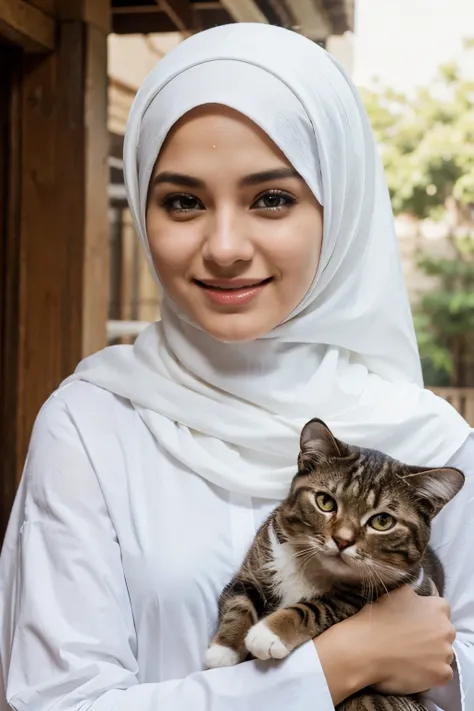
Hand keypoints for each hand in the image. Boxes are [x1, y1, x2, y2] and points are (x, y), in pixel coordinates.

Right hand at [314, 585, 454, 705]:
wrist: (364, 650)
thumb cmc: (376, 619)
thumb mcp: (397, 594)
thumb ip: (415, 595)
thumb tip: (422, 594)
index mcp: (437, 607)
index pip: (441, 609)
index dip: (427, 615)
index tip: (414, 621)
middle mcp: (446, 629)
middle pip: (444, 632)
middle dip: (432, 634)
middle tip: (410, 639)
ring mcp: (445, 653)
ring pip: (443, 653)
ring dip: (432, 654)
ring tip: (409, 655)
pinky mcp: (442, 674)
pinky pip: (442, 673)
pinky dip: (430, 672)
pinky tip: (412, 668)